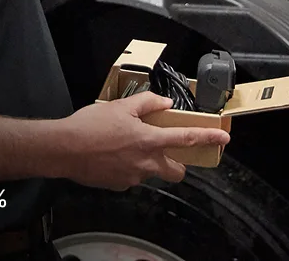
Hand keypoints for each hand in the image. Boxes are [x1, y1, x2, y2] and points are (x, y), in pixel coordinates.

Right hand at [51, 93, 229, 190]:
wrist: (65, 149)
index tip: (224, 139)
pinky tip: (112, 155)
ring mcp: (133, 178)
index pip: (185, 139)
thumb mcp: (120, 107)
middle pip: (175, 171)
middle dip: (178, 163)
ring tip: (125, 145)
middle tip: (167, 149)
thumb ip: (146, 103)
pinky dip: (129, 166)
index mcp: (149, 140)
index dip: (207, 138)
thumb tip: (165, 103)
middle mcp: (146, 163)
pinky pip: (132, 176)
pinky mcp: (120, 186)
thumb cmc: (92, 125)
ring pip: (151, 172)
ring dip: (148, 161)